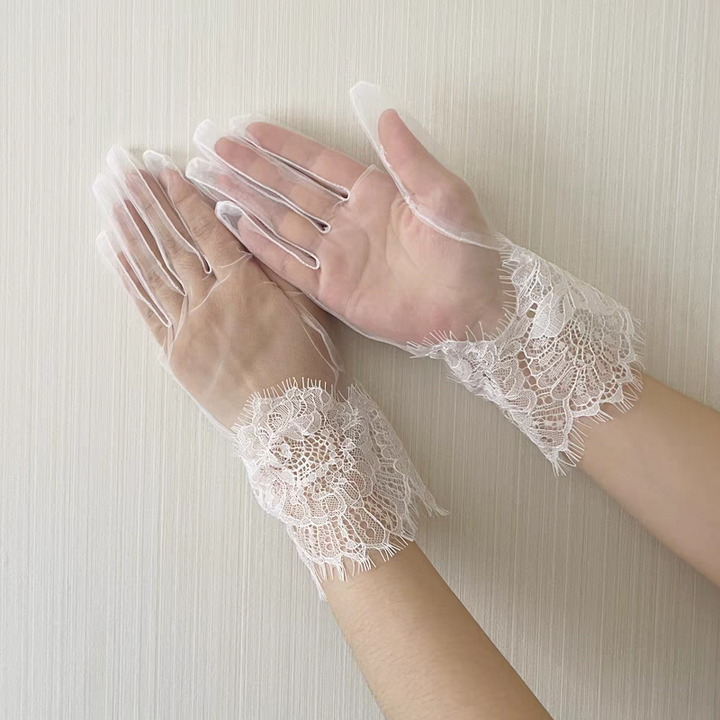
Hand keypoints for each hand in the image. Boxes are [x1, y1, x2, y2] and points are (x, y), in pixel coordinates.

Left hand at [94, 147, 339, 428]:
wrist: (288, 423)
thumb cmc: (306, 367)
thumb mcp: (307, 311)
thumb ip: (278, 269)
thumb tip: (249, 232)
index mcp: (245, 286)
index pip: (208, 231)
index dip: (186, 198)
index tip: (165, 171)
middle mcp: (210, 300)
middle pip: (172, 243)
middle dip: (147, 202)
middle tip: (123, 171)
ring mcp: (187, 327)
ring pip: (152, 270)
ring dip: (129, 231)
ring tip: (109, 200)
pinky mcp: (175, 352)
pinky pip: (145, 309)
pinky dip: (128, 279)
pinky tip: (113, 254)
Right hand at [186, 88, 507, 346]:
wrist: (470, 309)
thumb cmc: (465, 250)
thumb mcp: (443, 194)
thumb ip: (408, 158)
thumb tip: (385, 113)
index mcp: (375, 195)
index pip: (319, 163)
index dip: (286, 146)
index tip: (251, 129)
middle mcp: (350, 222)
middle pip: (293, 189)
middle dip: (255, 169)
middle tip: (218, 150)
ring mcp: (339, 256)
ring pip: (284, 224)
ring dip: (250, 203)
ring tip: (215, 183)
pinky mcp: (334, 290)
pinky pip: (292, 265)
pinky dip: (264, 248)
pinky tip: (238, 227)